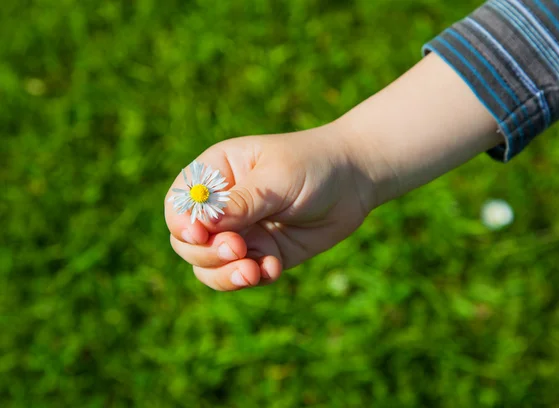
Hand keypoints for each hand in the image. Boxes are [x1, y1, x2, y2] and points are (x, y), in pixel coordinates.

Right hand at [164, 124, 369, 290]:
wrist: (355, 180)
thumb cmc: (313, 165)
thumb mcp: (277, 178)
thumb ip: (242, 202)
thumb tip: (202, 224)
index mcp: (217, 174)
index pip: (179, 204)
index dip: (182, 223)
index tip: (199, 234)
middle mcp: (223, 207)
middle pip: (187, 242)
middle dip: (207, 253)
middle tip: (238, 250)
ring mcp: (242, 233)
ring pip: (210, 266)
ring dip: (225, 275)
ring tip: (253, 271)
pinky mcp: (263, 254)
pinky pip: (243, 276)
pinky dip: (254, 277)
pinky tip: (275, 267)